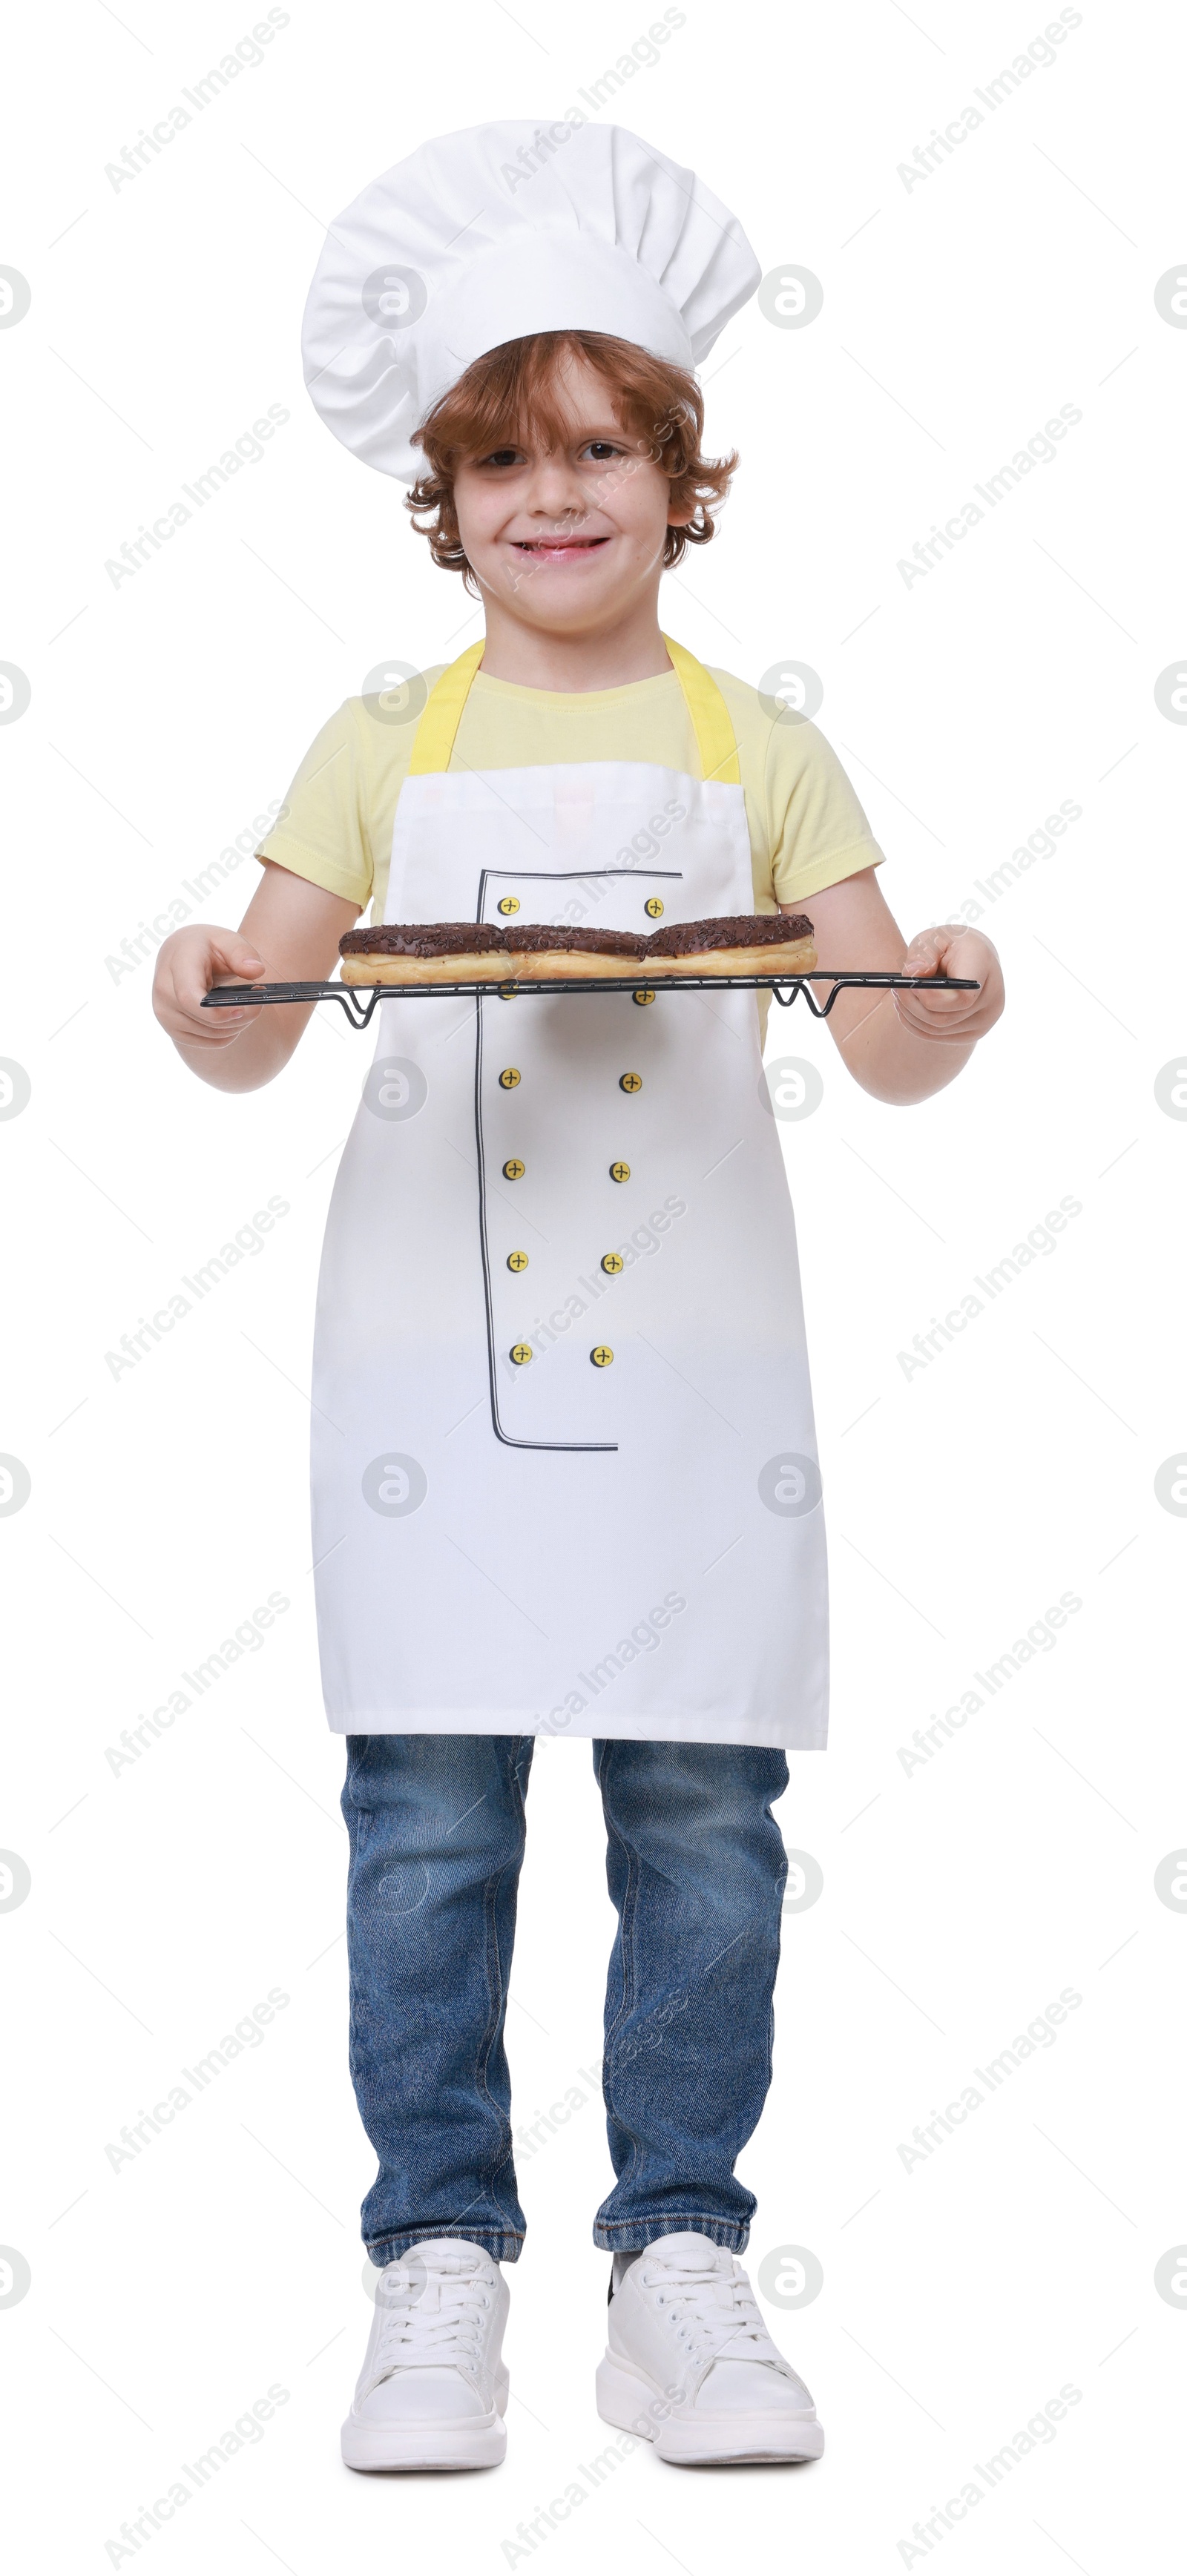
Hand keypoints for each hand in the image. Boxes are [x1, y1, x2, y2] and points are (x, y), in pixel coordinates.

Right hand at [152, 923, 266, 1051]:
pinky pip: (207, 1043)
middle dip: (238, 1017)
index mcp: (177, 964)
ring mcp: (164, 1013)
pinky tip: (232, 1018)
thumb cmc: (207, 946)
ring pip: (210, 1035)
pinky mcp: (172, 1028)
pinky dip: (226, 1035)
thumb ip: (242, 952)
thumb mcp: (226, 939)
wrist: (180, 954)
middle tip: (258, 1004)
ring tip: (245, 1007)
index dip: (217, 1011)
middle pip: (205, 1021)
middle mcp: (163, 990)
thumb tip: (256, 971)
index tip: (242, 1008)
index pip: (190, 998)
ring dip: (235, 1026)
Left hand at [892, 924, 1003, 1042]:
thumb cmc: (949, 946)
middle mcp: (993, 997)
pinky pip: (939, 1037)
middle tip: (895, 989)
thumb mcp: (932, 938)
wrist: (973, 958)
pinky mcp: (975, 1032)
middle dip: (912, 1005)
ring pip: (938, 1030)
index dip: (931, 997)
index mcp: (984, 966)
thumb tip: (913, 973)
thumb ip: (922, 953)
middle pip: (945, 1018)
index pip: (962, 997)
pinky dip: (917, 1025)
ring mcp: (986, 1019)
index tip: (908, 983)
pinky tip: (907, 1009)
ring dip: (911, 1016)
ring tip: (899, 996)